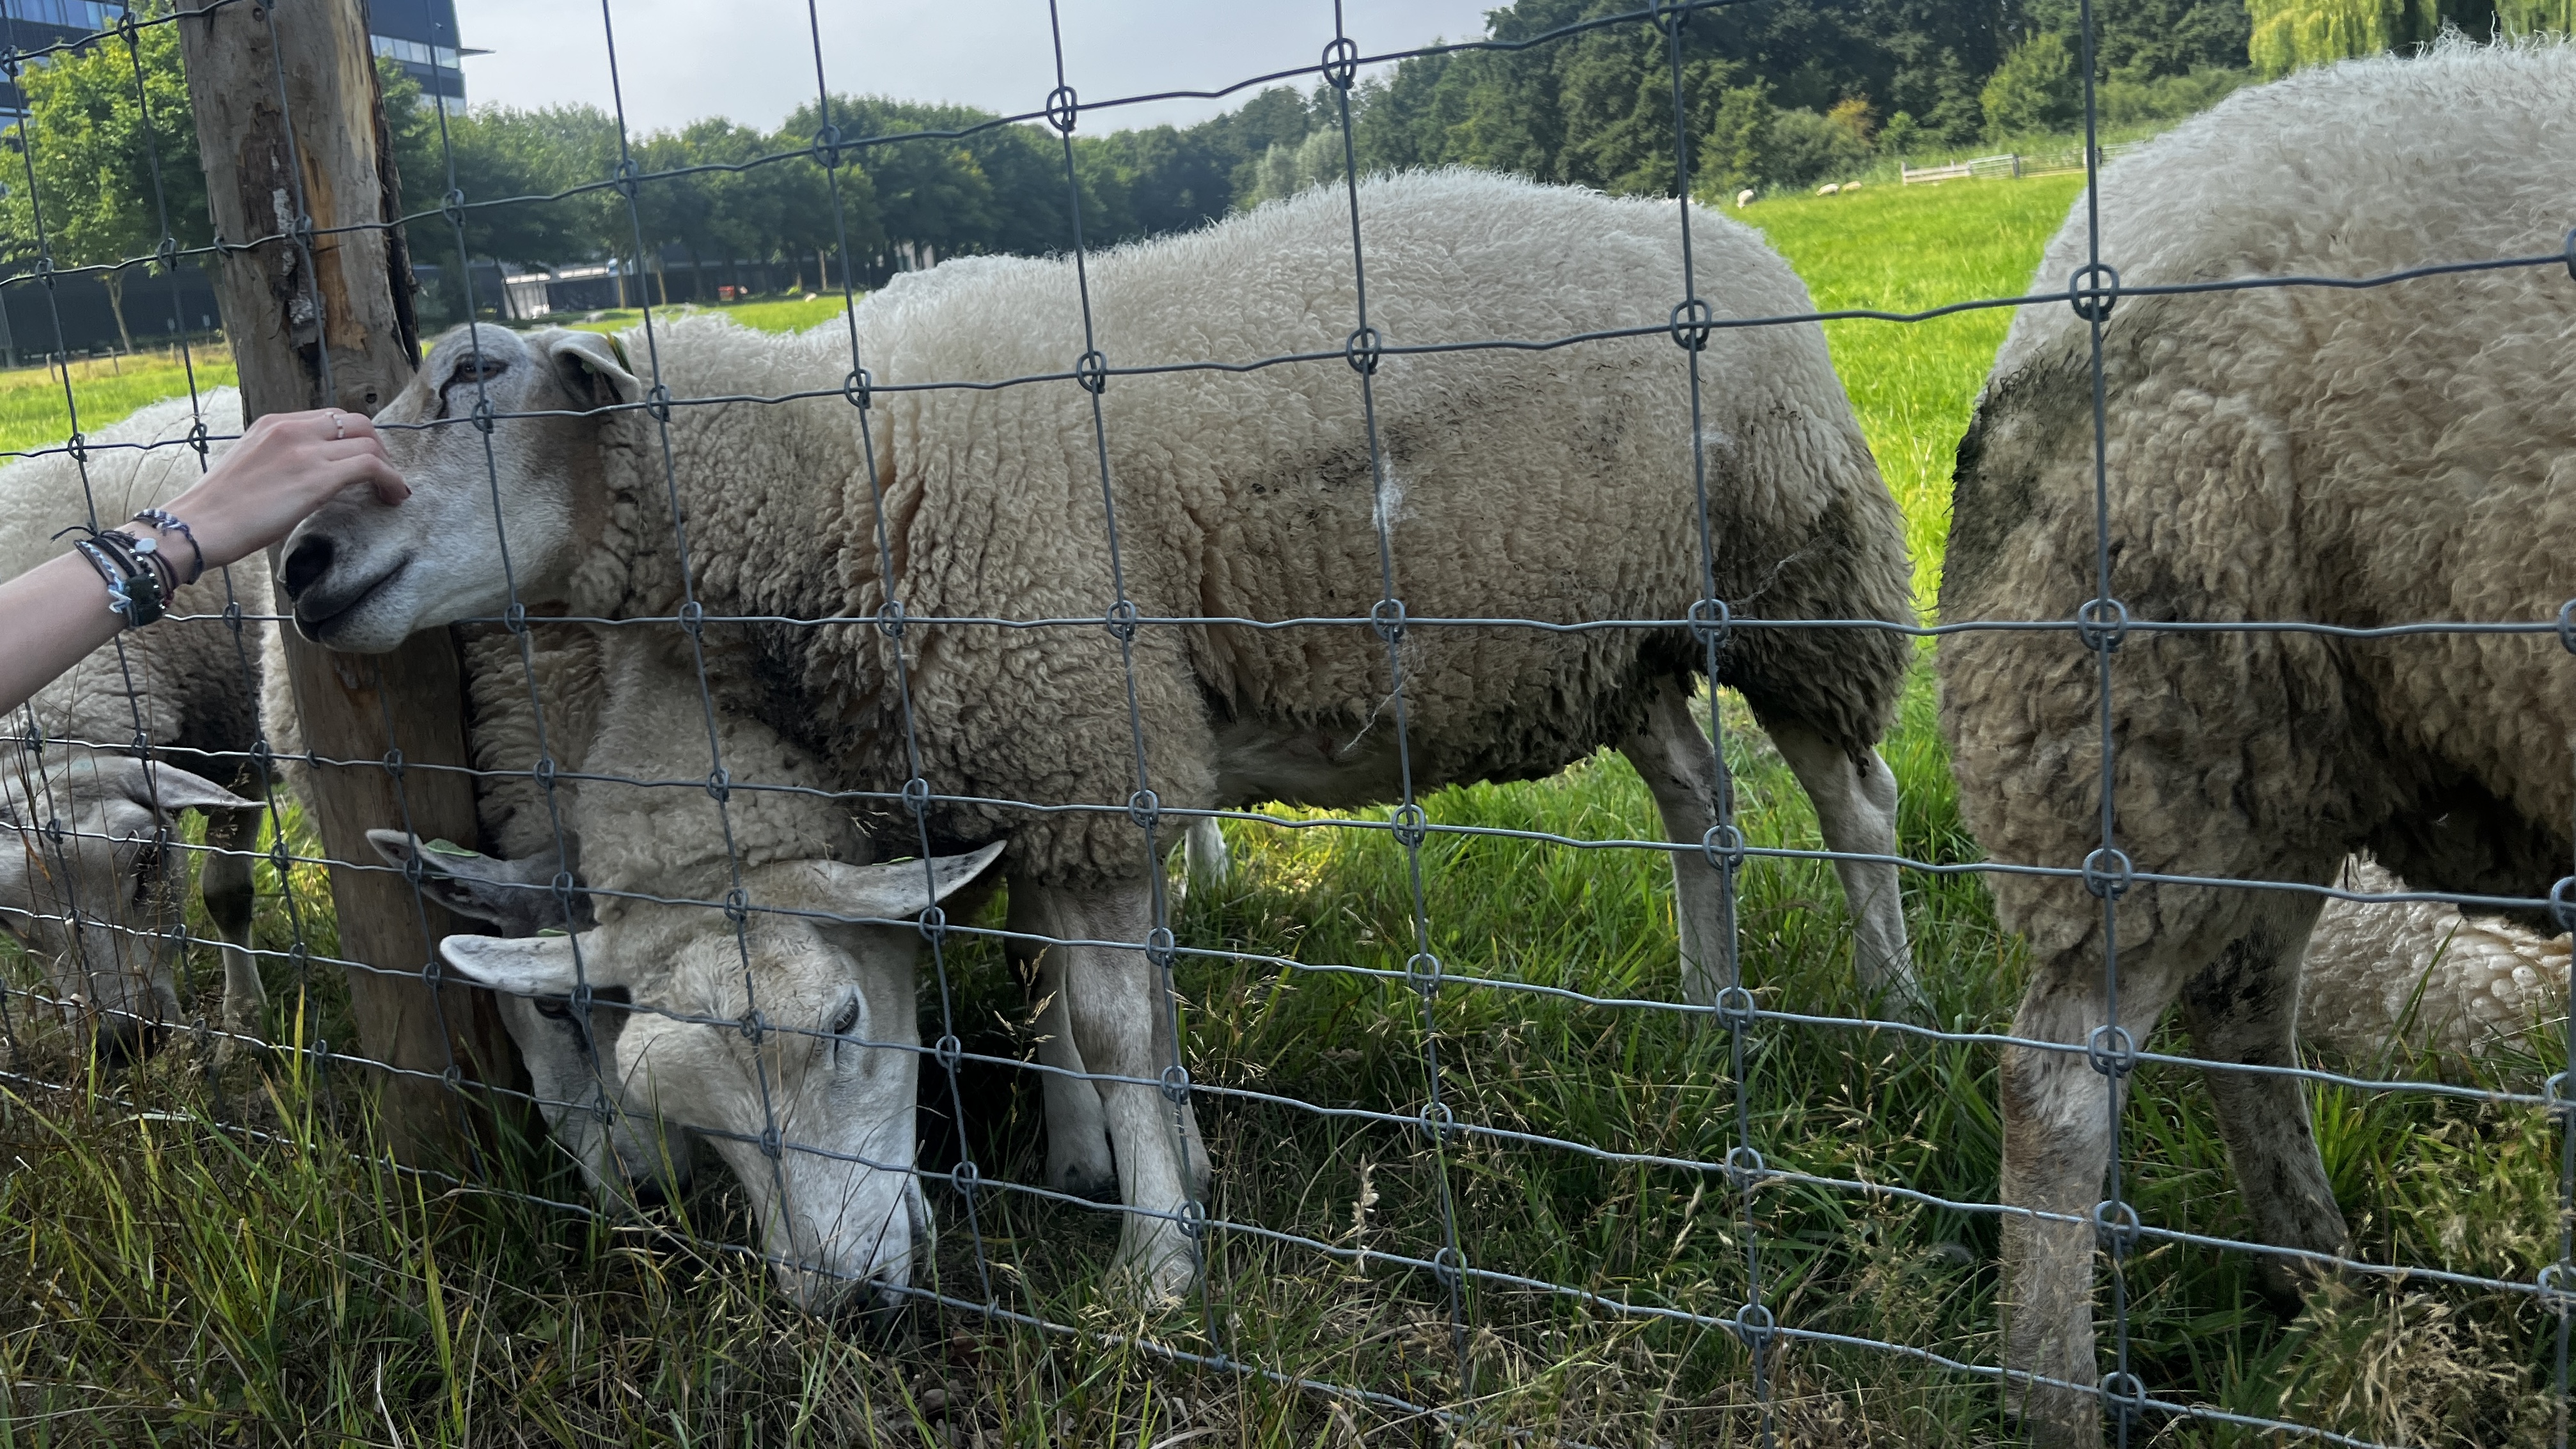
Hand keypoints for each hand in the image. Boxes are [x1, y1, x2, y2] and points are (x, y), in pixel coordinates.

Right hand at [149, 408, 407, 569]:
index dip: (354, 439)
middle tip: (382, 475)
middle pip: (355, 422)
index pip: (329, 418)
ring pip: (369, 443)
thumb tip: (309, 476)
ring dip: (388, 466)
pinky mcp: (317, 477)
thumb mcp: (252, 468)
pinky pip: (371, 466)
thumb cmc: (218, 509)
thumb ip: (282, 461)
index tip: (363, 462)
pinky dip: (391, 480)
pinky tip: (394, 496)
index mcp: (273, 424)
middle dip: (376, 447)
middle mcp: (291, 428)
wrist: (196, 524)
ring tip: (391, 490)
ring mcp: (305, 450)